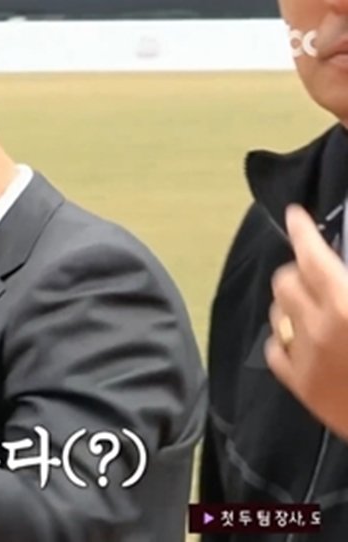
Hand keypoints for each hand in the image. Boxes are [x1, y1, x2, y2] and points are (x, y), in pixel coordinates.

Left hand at [266, 204, 347, 440]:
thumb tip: (340, 275)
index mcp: (347, 304)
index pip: (312, 256)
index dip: (303, 231)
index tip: (296, 214)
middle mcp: (318, 326)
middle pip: (285, 281)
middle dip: (297, 269)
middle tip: (315, 271)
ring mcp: (304, 357)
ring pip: (276, 312)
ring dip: (290, 302)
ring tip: (310, 304)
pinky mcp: (298, 386)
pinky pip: (274, 349)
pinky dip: (284, 337)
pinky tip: (300, 338)